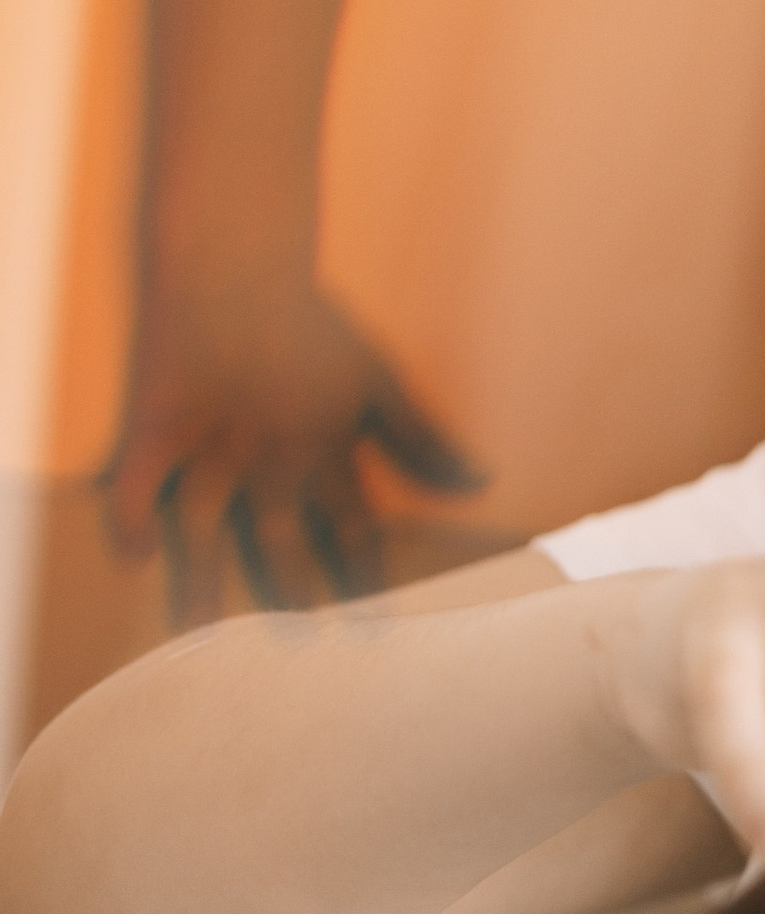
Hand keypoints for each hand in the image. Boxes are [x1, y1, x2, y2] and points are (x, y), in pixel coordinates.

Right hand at [104, 277, 482, 618]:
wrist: (235, 255)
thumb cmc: (309, 324)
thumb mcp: (378, 378)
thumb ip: (423, 441)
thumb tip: (484, 483)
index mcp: (327, 446)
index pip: (357, 528)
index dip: (367, 580)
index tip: (379, 639)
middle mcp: (271, 451)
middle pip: (284, 536)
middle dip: (293, 593)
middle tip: (296, 658)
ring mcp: (211, 437)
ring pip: (208, 521)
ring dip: (205, 577)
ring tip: (201, 634)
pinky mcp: (157, 417)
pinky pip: (136, 478)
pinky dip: (131, 516)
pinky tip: (134, 558)